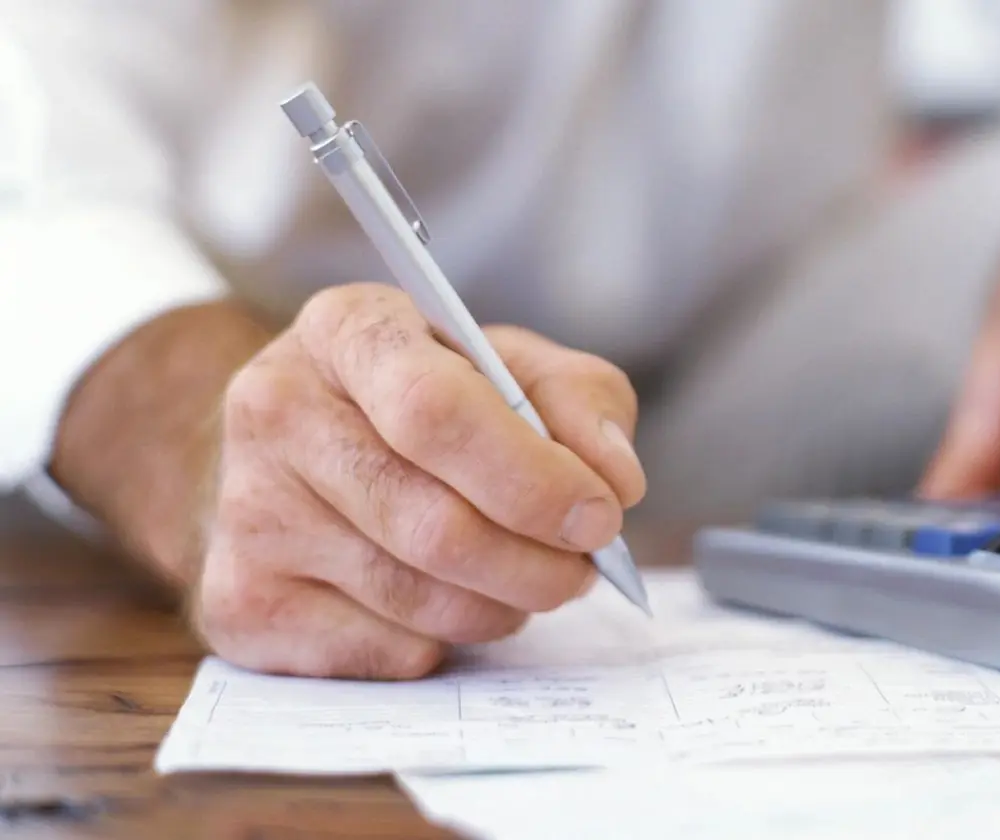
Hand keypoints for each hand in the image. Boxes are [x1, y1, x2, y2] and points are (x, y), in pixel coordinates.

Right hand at [190, 284, 645, 678]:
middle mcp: (275, 410)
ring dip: (501, 606)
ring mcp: (246, 511)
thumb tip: (615, 481)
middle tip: (583, 569)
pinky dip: (443, 642)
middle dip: (536, 562)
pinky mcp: (241, 602)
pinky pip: (383, 652)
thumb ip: (581, 401)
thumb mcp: (512, 366)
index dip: (533, 478)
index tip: (600, 515)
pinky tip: (446, 602)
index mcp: (347, 330)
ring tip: (524, 580)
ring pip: (414, 598)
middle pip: (433, 522)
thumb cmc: (423, 404)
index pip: (437, 411)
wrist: (293, 455)